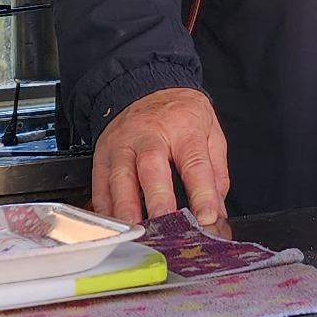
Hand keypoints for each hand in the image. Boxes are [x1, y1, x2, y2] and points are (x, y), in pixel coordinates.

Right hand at [92, 87, 230, 225]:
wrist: (144, 85)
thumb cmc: (179, 113)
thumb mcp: (210, 132)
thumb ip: (216, 173)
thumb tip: (217, 211)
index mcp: (183, 128)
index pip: (195, 163)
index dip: (202, 193)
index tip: (207, 217)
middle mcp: (149, 135)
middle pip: (151, 168)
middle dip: (157, 200)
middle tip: (165, 226)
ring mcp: (122, 145)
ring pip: (120, 178)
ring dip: (126, 209)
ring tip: (136, 231)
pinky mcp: (102, 155)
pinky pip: (99, 184)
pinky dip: (104, 208)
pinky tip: (114, 225)